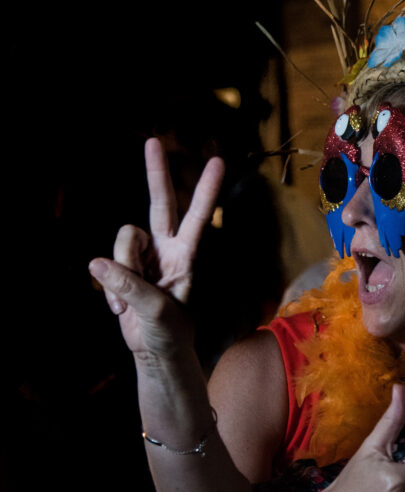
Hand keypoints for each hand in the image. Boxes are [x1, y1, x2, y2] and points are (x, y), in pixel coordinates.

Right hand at [89, 138, 224, 365]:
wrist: (154, 350)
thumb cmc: (169, 333)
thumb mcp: (156, 313)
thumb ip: (130, 287)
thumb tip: (98, 262)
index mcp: (187, 255)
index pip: (198, 216)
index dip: (205, 190)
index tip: (218, 161)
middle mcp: (166, 248)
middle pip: (159, 203)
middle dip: (156, 172)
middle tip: (153, 141)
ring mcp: (143, 256)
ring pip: (123, 241)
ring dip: (122, 274)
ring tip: (132, 302)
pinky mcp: (122, 268)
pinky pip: (105, 264)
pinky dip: (110, 290)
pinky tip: (122, 308)